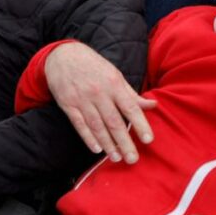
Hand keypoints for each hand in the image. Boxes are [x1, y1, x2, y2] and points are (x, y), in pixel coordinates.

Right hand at [45, 42, 156, 163]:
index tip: (148, 140)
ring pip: (97, 126)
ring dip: (107, 144)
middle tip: (132, 159)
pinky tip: (96, 149)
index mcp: (113, 84)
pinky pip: (79, 124)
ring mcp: (82, 99)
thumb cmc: (93, 65)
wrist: (62, 55)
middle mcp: (98, 93)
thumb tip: (153, 105)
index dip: (140, 124)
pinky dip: (87, 137)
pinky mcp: (67, 104)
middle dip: (124, 142)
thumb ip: (131, 93)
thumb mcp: (114, 74)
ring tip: (116, 158)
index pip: (130, 108)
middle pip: (114, 122)